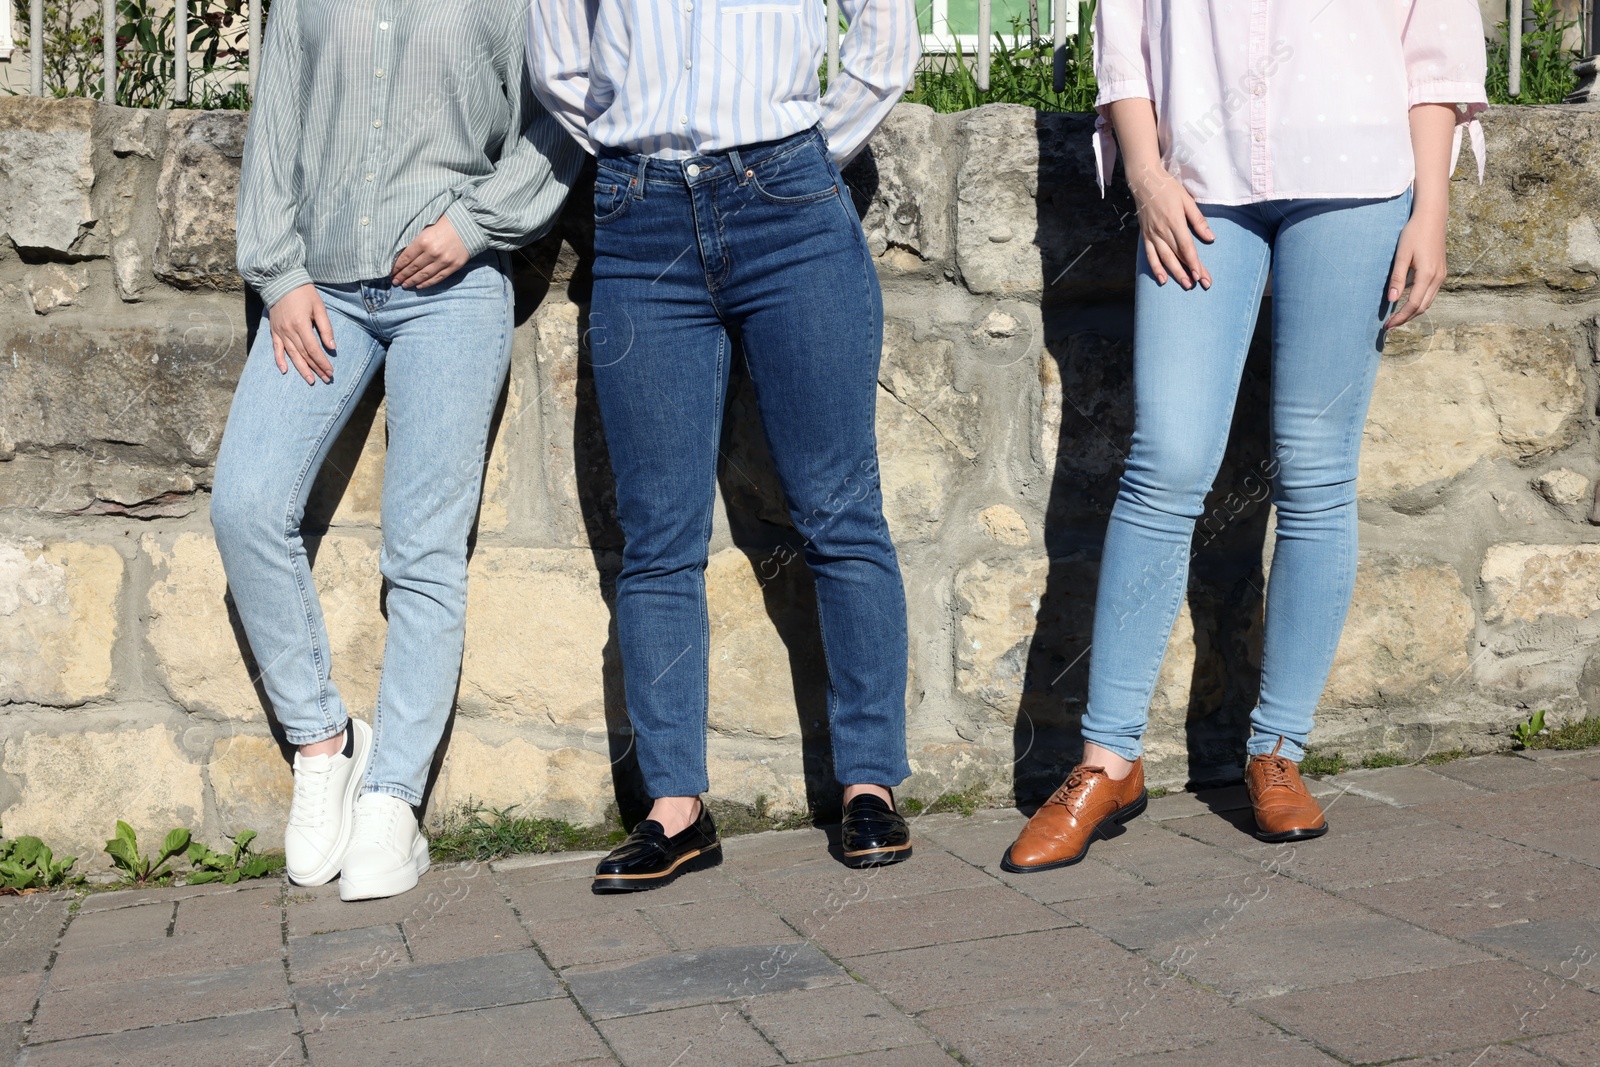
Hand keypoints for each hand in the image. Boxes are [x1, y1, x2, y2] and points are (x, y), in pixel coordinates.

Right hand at [269, 284, 335, 384]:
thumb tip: (332, 347)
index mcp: (301, 325)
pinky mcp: (274, 331)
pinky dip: (279, 360)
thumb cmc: (303, 293)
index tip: (331, 372)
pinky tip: (285, 371)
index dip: (322, 362)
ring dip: (301, 369)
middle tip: (326, 379)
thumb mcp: (319, 307)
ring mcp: (280, 332)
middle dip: (316, 368)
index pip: (313, 349)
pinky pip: (276, 348)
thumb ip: (325, 327)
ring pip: (291, 355)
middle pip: (304, 355)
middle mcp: (289, 331)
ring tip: (310, 380)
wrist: (280, 281)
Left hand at [392, 217, 468, 288]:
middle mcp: (432, 253)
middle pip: (413, 268)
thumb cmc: (447, 222)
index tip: (391, 271)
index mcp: (424, 240)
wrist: (470, 225)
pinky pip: (437, 278)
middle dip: (402, 275)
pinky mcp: (453, 266)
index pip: (406, 257)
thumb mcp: (428, 226)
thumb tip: (404, 254)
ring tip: (405, 285)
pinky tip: (419, 285)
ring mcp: (443, 261)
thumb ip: (418, 240)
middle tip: (395, 281)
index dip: (397, 266)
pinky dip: (427, 283)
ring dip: (412, 281)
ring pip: (424, 275)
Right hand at [1130, 165, 1213, 289]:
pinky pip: (1150, 255)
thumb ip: (1198, 220)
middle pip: (1178, 256)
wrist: (1144, 181)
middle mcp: (1162, 231)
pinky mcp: (1145, 236)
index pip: (1186, 247)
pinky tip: (1162, 279)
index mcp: (1175, 222)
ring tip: (1186, 285)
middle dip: (1189, 271)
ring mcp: (1152, 235)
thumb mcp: (1187, 200)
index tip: (1201, 275)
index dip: (1194, 263)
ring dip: (1175, 273)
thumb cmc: (1168, 188)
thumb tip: (1211, 238)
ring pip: (1164, 258)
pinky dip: (1156, 268)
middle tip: (1200, 284)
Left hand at [1384, 208, 1445, 328]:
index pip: (1413, 304)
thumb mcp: (1402, 255)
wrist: (1432, 217)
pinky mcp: (1440, 271)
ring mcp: (1441, 275)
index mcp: (1428, 275)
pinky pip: (1430, 293)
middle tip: (1390, 325)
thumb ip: (1398, 278)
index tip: (1387, 325)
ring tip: (1396, 317)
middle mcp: (1438, 278)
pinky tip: (1406, 302)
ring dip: (1413, 312)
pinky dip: (1419, 302)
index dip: (1400, 317)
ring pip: (1428, 301)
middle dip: (1406, 318)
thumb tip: (1392, 300)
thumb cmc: (1414, 233)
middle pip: (1422, 307)